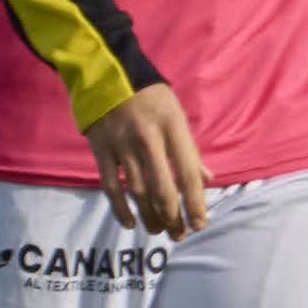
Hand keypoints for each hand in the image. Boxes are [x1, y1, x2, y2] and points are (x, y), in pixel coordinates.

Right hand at [83, 83, 211, 239]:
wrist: (107, 72)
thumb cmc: (150, 97)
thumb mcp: (177, 115)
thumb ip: (190, 150)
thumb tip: (207, 179)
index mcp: (173, 129)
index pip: (188, 174)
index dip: (195, 203)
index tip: (200, 224)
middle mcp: (148, 139)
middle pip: (163, 188)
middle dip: (173, 217)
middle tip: (179, 234)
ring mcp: (121, 145)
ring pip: (137, 191)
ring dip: (150, 216)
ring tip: (159, 231)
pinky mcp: (100, 149)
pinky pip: (110, 186)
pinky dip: (120, 208)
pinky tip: (130, 222)